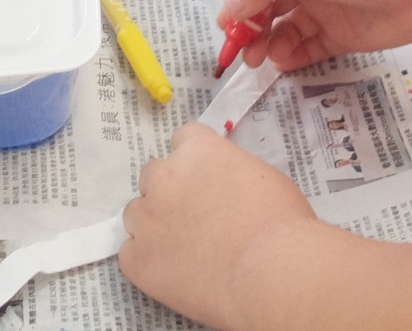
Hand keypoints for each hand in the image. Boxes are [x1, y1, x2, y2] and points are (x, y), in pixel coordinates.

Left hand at [120, 123, 318, 330]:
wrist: (270, 272)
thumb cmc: (281, 225)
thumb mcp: (262, 178)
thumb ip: (230, 173)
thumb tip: (224, 188)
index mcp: (197, 149)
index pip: (183, 139)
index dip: (195, 163)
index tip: (206, 181)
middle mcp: (164, 176)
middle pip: (154, 176)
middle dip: (170, 193)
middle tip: (196, 219)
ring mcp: (147, 218)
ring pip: (137, 214)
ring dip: (154, 226)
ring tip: (184, 250)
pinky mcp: (137, 259)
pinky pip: (130, 254)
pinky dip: (147, 261)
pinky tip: (173, 272)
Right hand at [218, 0, 411, 70]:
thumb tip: (229, 9)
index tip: (230, 21)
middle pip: (263, 2)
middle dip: (248, 24)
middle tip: (242, 49)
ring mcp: (323, 7)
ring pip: (282, 28)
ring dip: (267, 42)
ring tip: (264, 57)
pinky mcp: (342, 35)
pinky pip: (307, 48)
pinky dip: (291, 57)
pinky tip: (285, 62)